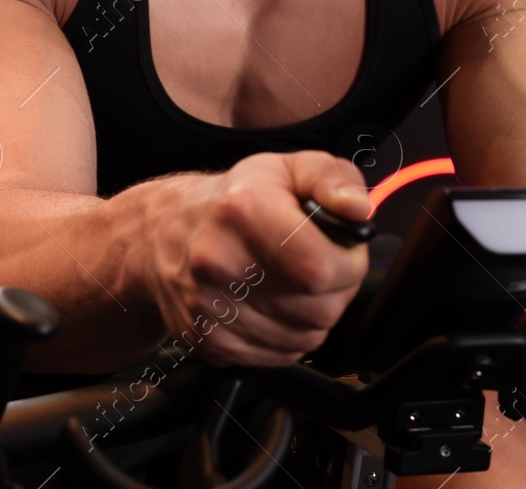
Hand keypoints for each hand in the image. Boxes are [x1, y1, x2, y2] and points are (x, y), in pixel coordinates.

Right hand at [144, 151, 370, 366]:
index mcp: (244, 210)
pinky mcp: (206, 340)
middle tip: (320, 265)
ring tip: (296, 283)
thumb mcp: (290, 168)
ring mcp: (209, 307)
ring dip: (314, 315)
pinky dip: (289, 336)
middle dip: (337, 290)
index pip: (322, 267)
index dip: (350, 264)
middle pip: (318, 309)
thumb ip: (333, 180)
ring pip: (303, 338)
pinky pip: (277, 356)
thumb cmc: (236, 200)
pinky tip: (276, 305)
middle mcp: (219, 261)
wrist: (166, 232)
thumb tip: (359, 210)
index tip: (344, 251)